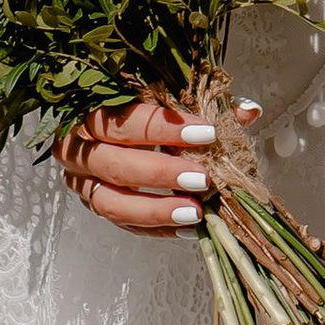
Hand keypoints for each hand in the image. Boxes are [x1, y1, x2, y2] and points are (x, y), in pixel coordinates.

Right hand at [56, 90, 262, 239]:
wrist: (102, 125)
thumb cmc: (137, 105)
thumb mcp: (164, 96)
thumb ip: (202, 103)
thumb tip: (248, 111)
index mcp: (89, 110)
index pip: (125, 120)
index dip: (165, 127)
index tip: (206, 132)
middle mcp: (76, 148)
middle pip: (114, 164)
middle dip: (162, 173)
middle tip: (202, 178)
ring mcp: (81, 181)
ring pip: (111, 203)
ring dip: (155, 209)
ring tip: (195, 212)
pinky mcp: (92, 204)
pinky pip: (122, 224)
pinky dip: (156, 228)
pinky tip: (188, 228)